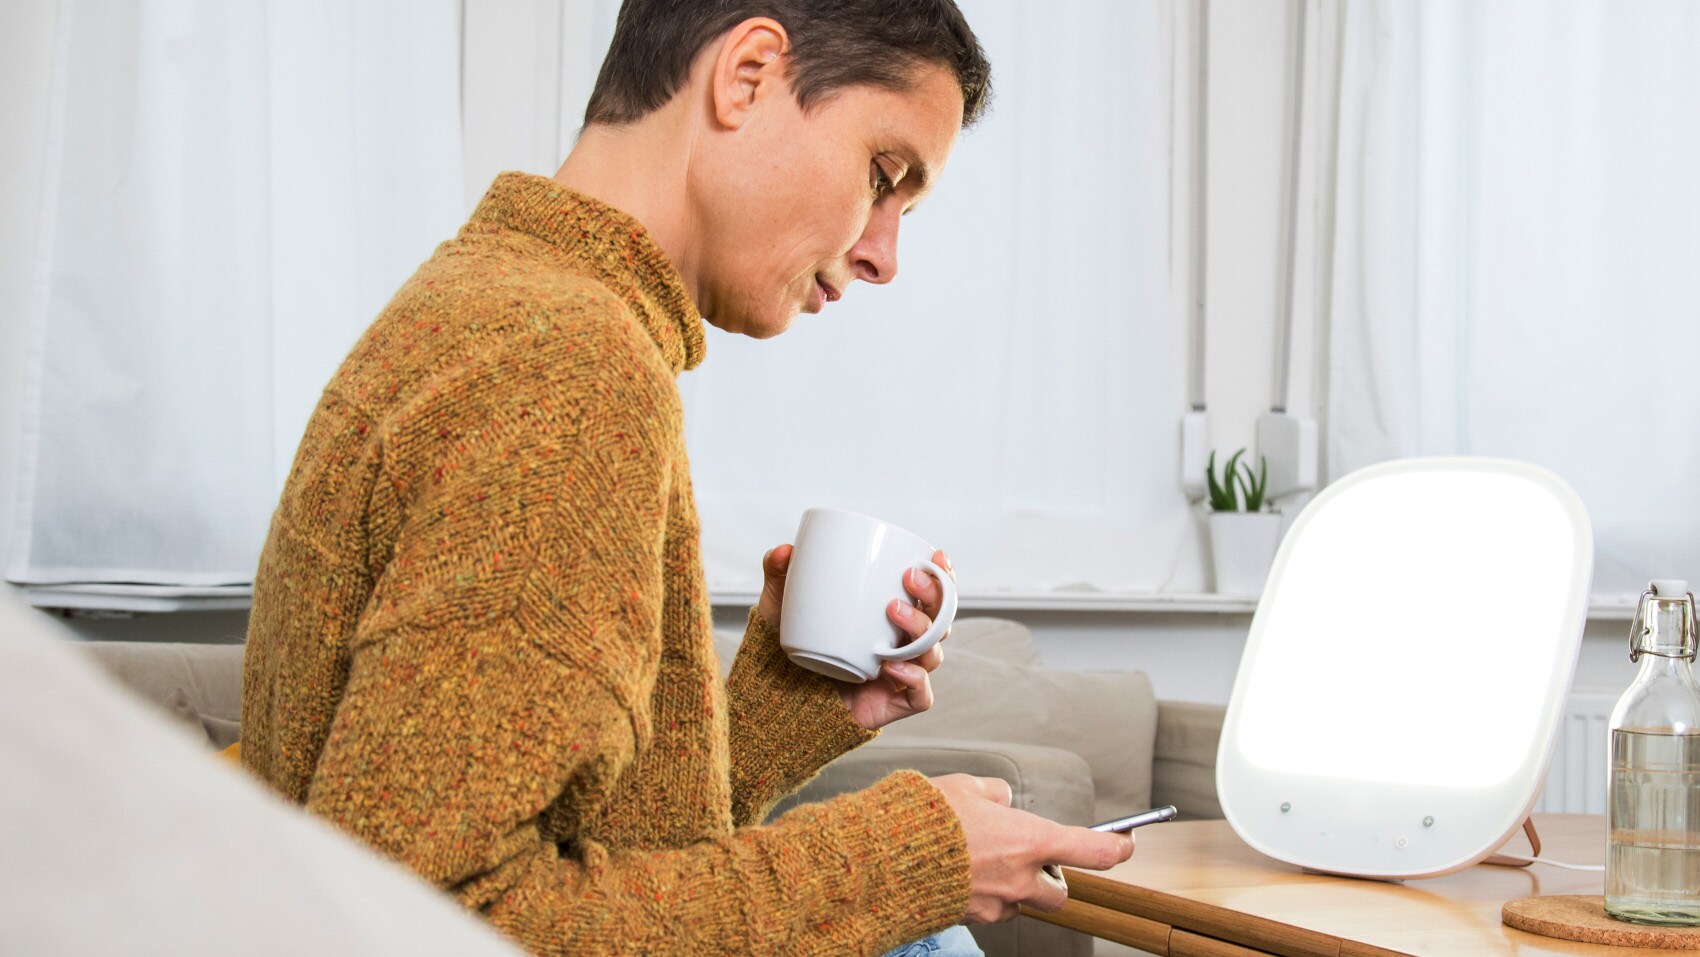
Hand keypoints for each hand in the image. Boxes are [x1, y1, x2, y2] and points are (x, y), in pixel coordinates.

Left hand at [757, 545, 955, 730]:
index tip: (935, 556)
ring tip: (892, 610)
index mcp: (892, 616)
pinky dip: (914, 679)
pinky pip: (921, 696)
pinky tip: (893, 666)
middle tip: (909, 577)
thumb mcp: (782, 606)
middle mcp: (903, 644)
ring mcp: (903, 675)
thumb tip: (783, 551)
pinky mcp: (895, 704)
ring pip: (932, 653)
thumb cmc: (792, 647)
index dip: (943, 576)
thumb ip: (780, 575)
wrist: (782, 697)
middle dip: (934, 595)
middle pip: (940, 620)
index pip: (932, 596)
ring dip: (920, 628)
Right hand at [930, 774, 1134, 922]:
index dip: (1120, 848)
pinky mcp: (972, 918)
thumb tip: (1004, 803)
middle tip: (1032, 856)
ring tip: (980, 859)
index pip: (1096, 852)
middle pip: (1060, 892)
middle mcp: (1021, 878)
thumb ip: (997, 795)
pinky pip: (991, 908)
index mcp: (1030, 840)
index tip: (1127, 841)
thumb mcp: (968, 786)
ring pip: (1021, 902)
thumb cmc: (926, 818)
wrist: (884, 856)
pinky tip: (960, 872)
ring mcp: (997, 903)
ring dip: (1013, 885)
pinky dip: (984, 893)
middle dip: (1052, 876)